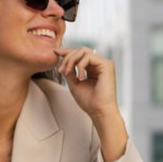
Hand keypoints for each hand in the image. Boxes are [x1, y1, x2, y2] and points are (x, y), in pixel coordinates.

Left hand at [54, 47, 127, 161]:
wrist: (99, 111)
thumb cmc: (89, 102)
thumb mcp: (74, 84)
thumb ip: (70, 71)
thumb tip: (62, 60)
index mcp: (92, 68)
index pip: (79, 54)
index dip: (67, 52)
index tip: (55, 53)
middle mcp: (99, 64)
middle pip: (80, 50)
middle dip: (67, 57)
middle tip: (60, 70)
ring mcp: (104, 63)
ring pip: (84, 51)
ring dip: (71, 60)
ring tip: (67, 73)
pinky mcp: (107, 65)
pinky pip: (89, 57)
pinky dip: (80, 65)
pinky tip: (80, 77)